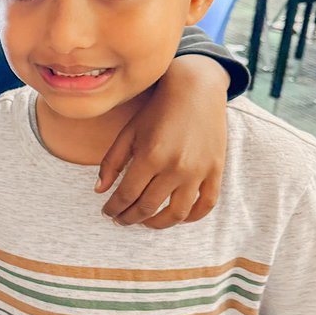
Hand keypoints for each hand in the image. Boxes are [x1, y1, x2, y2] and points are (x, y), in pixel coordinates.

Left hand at [98, 59, 226, 227]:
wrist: (195, 90)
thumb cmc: (157, 110)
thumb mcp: (128, 132)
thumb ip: (111, 162)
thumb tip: (99, 190)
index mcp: (150, 156)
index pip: (126, 195)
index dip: (113, 208)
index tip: (107, 212)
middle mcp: (175, 167)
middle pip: (147, 207)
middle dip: (129, 218)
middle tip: (121, 219)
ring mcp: (198, 171)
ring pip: (177, 213)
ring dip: (157, 224)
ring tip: (145, 221)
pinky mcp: (216, 170)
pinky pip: (206, 204)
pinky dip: (192, 217)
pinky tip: (177, 216)